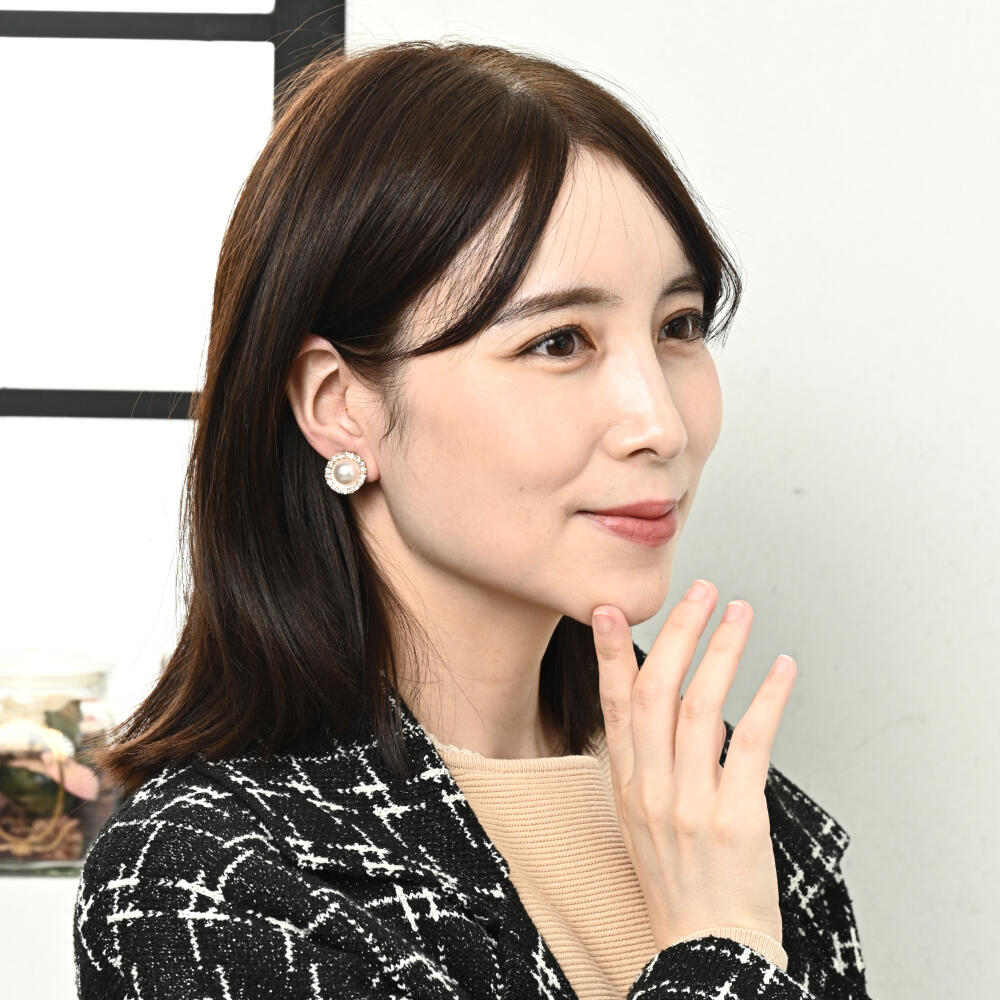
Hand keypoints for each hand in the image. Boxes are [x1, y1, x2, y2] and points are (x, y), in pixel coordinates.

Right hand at [591, 580, 795, 950]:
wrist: (707, 952)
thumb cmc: (680, 884)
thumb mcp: (644, 820)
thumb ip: (653, 762)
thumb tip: (680, 706)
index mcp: (628, 786)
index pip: (615, 704)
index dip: (611, 653)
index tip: (609, 609)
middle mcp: (652, 789)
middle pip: (658, 692)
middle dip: (678, 633)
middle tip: (699, 590)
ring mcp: (690, 804)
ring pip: (701, 708)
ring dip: (722, 651)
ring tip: (740, 612)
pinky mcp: (735, 819)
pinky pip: (752, 745)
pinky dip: (768, 700)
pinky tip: (781, 668)